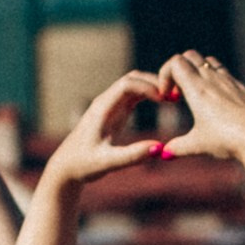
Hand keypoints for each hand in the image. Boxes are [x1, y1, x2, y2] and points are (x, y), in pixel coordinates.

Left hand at [41, 70, 172, 186]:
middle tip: (177, 94)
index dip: (149, 87)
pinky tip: (165, 101)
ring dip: (154, 86)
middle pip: (133, 78)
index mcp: (102, 108)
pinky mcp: (116, 112)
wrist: (67, 167)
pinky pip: (135, 95)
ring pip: (135, 84)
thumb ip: (133, 156)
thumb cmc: (84, 164)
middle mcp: (106, 102)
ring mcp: (111, 105)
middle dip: (155, 82)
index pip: (127, 84)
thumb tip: (159, 148)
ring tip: (175, 97)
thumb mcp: (109, 163)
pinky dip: (150, 94)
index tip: (167, 98)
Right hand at [158, 52, 244, 163]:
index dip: (165, 75)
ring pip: (208, 61)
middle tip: (179, 94)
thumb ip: (178, 147)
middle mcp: (213, 79)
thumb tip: (164, 153)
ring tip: (197, 96)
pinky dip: (214, 80)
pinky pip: (225, 73)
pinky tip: (217, 103)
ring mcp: (230, 81)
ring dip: (197, 72)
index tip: (167, 96)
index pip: (175, 63)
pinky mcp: (242, 87)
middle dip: (178, 70)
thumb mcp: (199, 145)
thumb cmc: (228, 140)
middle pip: (189, 55)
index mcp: (198, 88)